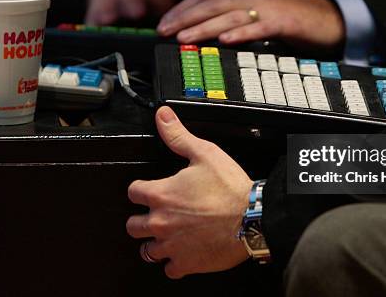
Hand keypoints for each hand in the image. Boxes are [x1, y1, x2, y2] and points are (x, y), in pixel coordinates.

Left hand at [126, 106, 252, 278]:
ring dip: (154, 242)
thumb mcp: (204, 153)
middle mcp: (160, 222)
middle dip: (142, 219)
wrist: (253, 218)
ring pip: (147, 250)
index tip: (149, 191)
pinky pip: (169, 269)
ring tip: (166, 236)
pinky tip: (183, 253)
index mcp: (161, 195)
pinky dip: (174, 263)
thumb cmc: (230, 189)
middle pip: (133, 225)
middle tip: (158, 215)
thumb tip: (162, 117)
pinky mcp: (186, 263)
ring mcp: (172, 245)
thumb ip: (178, 136)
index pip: (133, 192)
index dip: (141, 190)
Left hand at [157, 0, 344, 49]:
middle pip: (212, 5)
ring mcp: (267, 8)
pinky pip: (258, 28)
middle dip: (185, 17)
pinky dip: (241, 34)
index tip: (164, 21)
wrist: (323, 18)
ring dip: (205, 27)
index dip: (182, 8)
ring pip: (230, 17)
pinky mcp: (282, 23)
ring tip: (184, 37)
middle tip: (164, 30)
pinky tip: (225, 41)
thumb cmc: (288, 9)